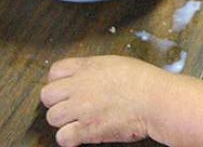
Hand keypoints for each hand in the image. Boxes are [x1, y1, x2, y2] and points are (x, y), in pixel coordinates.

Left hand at [40, 55, 170, 146]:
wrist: (156, 100)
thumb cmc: (144, 81)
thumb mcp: (117, 63)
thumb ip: (94, 69)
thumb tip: (85, 76)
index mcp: (88, 67)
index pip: (55, 71)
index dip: (58, 81)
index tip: (66, 88)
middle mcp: (80, 86)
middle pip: (47, 95)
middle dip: (57, 102)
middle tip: (71, 107)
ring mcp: (82, 108)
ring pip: (52, 117)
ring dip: (64, 121)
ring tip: (78, 121)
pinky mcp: (87, 129)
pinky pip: (62, 138)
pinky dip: (70, 139)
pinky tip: (80, 135)